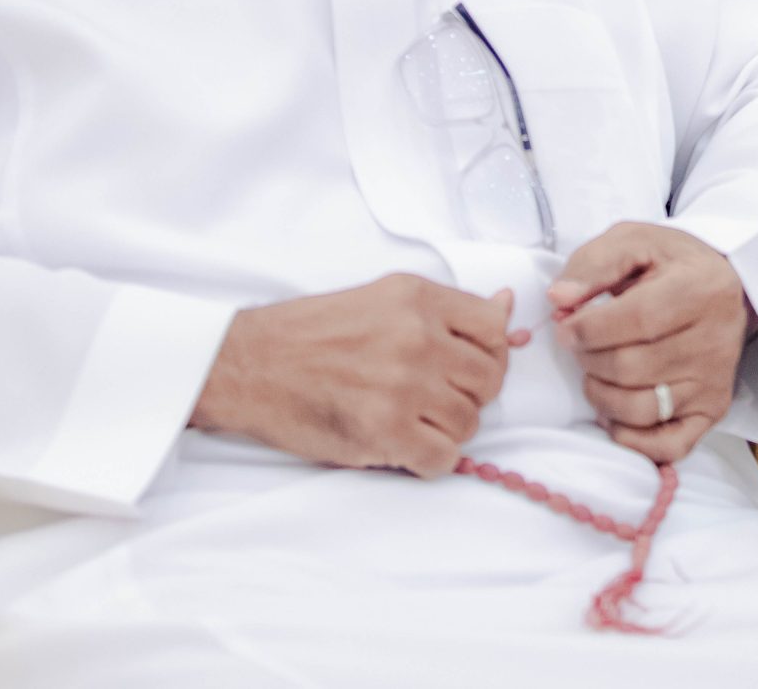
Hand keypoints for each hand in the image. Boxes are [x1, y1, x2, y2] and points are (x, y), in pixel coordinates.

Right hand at [192, 274, 526, 476]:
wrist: (248, 363)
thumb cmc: (311, 333)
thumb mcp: (383, 298)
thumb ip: (447, 308)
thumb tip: (509, 305)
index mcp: (418, 298)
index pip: (494, 329)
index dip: (489, 354)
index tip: (465, 366)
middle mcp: (417, 337)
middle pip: (488, 381)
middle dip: (467, 396)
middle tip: (432, 399)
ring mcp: (402, 385)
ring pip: (468, 422)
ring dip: (445, 429)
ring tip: (411, 421)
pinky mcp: (383, 430)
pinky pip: (443, 458)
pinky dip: (429, 460)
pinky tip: (403, 447)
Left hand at [550, 222, 751, 463]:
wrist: (720, 285)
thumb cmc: (668, 264)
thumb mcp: (632, 241)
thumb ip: (592, 265)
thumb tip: (559, 299)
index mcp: (701, 288)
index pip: (637, 319)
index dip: (588, 329)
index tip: (566, 327)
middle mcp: (716, 338)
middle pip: (633, 368)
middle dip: (588, 360)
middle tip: (579, 347)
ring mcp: (715, 379)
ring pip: (642, 409)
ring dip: (601, 396)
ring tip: (593, 372)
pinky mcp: (712, 409)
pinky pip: (669, 445)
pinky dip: (632, 439)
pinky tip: (614, 414)